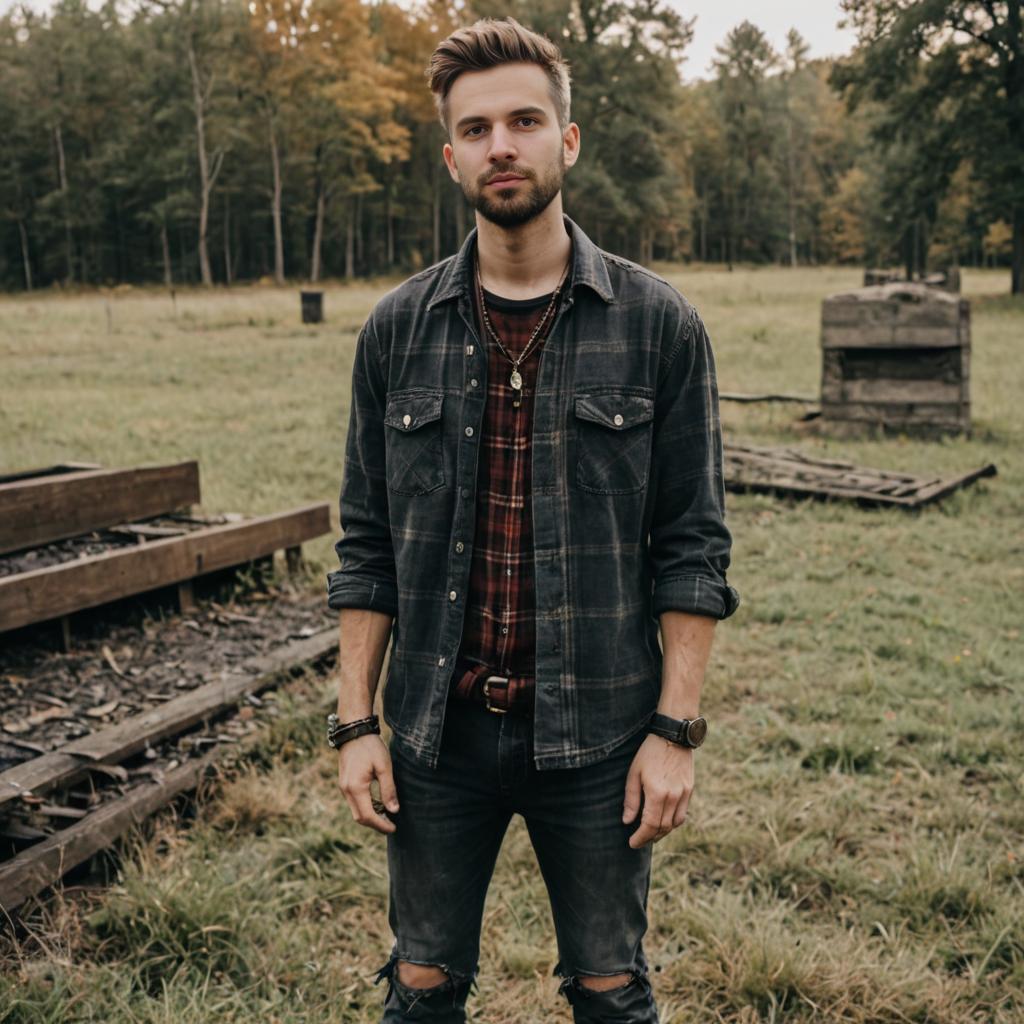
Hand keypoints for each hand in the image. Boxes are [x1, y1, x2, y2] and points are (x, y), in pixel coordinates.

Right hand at [337, 733, 399, 834]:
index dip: (381, 825)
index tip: (393, 828)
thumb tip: (394, 810)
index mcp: (356, 788)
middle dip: (375, 824)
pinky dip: (365, 807)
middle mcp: (346, 790)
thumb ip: (388, 789)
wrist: (354, 731)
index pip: (367, 816)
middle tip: (391, 825)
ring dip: (370, 816)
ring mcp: (343, 787)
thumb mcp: (384, 767)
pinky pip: (354, 802)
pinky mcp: (344, 783)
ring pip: (356, 810)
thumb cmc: (371, 747)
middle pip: (359, 817)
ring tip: (387, 815)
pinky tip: (378, 804)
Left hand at [622, 734, 693, 848]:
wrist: (673, 737)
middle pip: (663, 828)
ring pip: (675, 823)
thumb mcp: (634, 774)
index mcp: (657, 793)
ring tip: (651, 834)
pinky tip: (663, 820)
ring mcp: (684, 794)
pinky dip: (672, 822)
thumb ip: (631, 799)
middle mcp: (673, 796)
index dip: (641, 837)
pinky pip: (682, 813)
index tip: (632, 843)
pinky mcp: (689, 790)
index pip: (650, 825)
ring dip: (663, 832)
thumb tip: (627, 821)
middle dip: (650, 838)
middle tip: (639, 840)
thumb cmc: (649, 753)